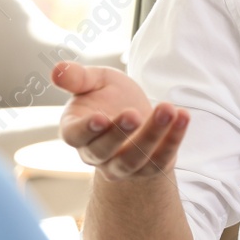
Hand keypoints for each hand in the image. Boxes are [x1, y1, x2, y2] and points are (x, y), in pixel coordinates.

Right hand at [53, 62, 189, 182]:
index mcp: (76, 131)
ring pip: (135, 159)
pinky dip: (174, 139)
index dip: (85, 129)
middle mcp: (95, 155)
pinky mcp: (149, 169)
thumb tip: (56, 71)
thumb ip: (77, 77)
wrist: (137, 117)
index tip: (99, 118)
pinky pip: (161, 159)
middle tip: (134, 113)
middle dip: (119, 133)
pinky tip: (183, 117)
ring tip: (168, 108)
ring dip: (152, 135)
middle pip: (103, 151)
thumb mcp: (95, 81)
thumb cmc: (108, 97)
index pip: (75, 135)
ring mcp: (122, 166)